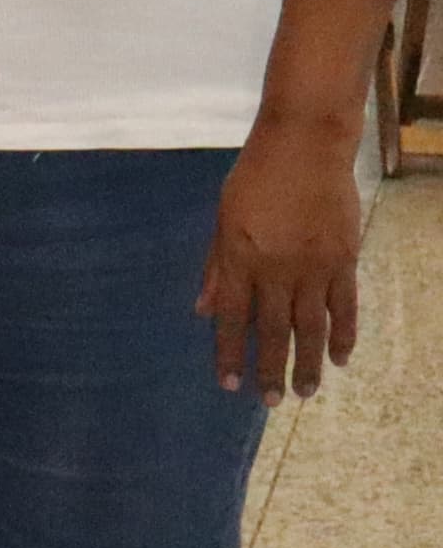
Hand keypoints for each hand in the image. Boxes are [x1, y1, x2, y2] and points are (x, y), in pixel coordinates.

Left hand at [201, 121, 363, 396]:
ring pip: (312, 326)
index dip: (230, 352)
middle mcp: (277, 268)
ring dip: (309, 363)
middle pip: (274, 330)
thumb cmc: (255, 178)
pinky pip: (345, 306)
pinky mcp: (344, 259)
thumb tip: (203, 310)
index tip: (228, 383)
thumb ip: (216, 266)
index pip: (234, 316)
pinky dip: (344, 334)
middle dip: (270, 369)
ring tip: (305, 392)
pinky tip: (341, 358)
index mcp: (241, 256)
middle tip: (270, 401)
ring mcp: (314, 266)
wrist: (305, 146)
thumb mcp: (223, 217)